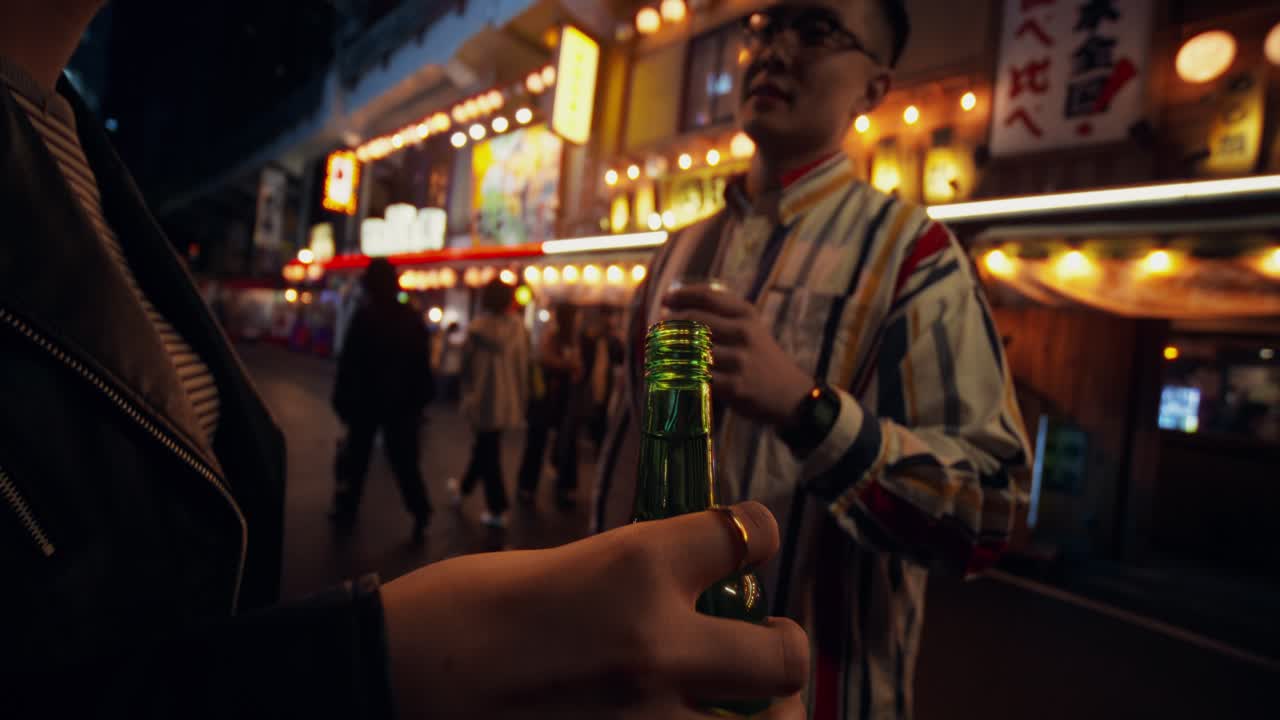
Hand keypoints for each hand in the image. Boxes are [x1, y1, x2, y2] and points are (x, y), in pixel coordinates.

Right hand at [381, 501, 808, 718]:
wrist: (388, 682)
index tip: (750, 539)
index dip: (756, 531)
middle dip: (785, 647)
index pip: (746, 534)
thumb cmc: (456, 611)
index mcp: (637, 571)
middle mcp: (660, 650)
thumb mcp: (557, 569)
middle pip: (785, 656)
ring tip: (740, 703)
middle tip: (765, 645)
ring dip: (764, 713)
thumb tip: (680, 591)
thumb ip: (631, 582)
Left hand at [664, 287, 811, 426]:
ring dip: (669, 350)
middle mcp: (744, 333)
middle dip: (670, 323)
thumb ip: (725, 317)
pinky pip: (697, 378)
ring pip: (692, 350)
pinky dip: (679, 376)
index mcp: (747, 315)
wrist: (791, 395)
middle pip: (694, 320)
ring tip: (658, 350)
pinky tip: (668, 374)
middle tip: (656, 328)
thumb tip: (681, 308)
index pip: (708, 296)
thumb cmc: (763, 359)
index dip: (681, 295)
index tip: (665, 299)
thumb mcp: (753, 329)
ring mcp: (739, 360)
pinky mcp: (734, 386)